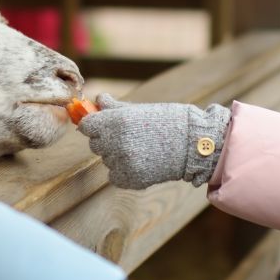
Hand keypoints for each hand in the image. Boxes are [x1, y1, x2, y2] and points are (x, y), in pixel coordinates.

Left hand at [77, 94, 229, 189]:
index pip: (86, 126)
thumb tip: (97, 100)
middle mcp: (116, 142)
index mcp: (117, 121)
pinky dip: (123, 172)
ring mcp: (123, 163)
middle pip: (95, 143)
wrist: (193, 145)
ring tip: (140, 149)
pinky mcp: (130, 179)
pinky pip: (114, 176)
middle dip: (107, 139)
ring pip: (106, 159)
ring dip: (116, 155)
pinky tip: (140, 163)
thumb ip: (114, 107)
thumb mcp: (140, 110)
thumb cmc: (169, 122)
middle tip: (129, 137)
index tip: (102, 125)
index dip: (94, 124)